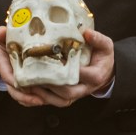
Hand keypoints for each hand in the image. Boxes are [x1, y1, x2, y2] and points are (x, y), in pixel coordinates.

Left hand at [0, 26, 114, 108]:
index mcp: (95, 76)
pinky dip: (43, 97)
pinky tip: (31, 88)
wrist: (106, 71)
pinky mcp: (69, 98)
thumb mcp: (106, 46)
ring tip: (29, 82)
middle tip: (35, 74)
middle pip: (68, 92)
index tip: (55, 61)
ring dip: (44, 94)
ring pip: (59, 100)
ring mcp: (77, 95)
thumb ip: (98, 39)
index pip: (83, 75)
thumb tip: (86, 33)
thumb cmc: (103, 56)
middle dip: (51, 85)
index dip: (68, 71)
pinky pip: (55, 102)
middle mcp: (85, 89)